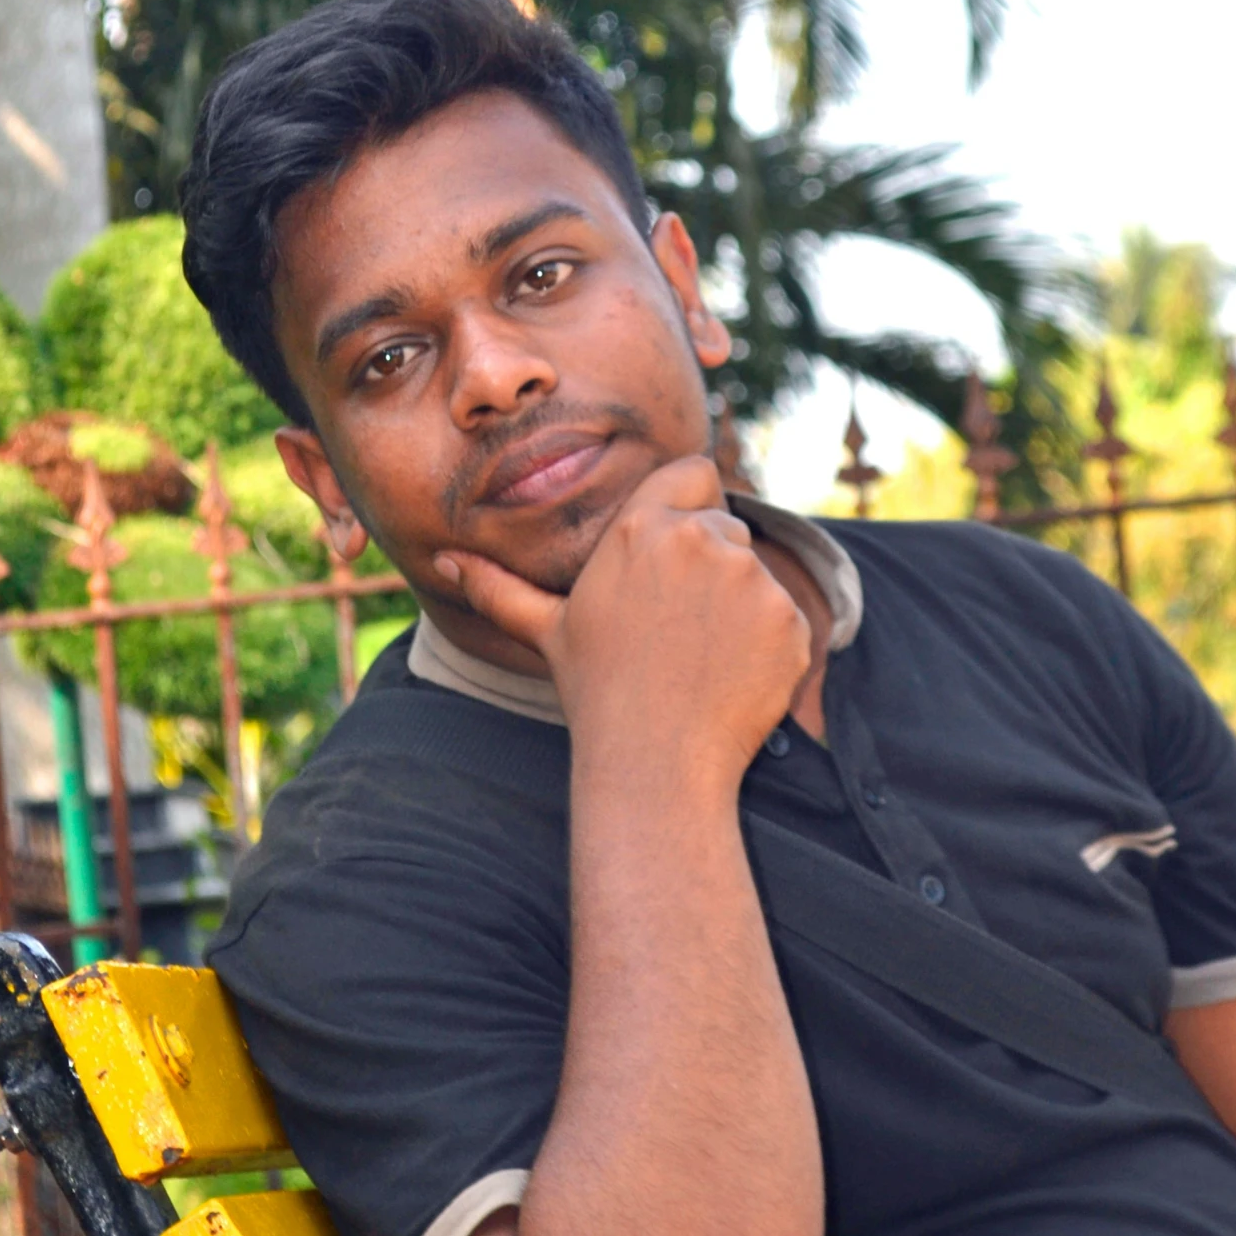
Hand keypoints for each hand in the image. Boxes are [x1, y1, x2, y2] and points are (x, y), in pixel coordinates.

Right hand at [434, 456, 809, 792]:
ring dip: (740, 605)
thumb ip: (501, 588)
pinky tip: (730, 678)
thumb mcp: (548, 632)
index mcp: (642, 530)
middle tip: (680, 629)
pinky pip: (788, 617)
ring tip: (700, 658)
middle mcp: (701, 542)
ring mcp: (752, 581)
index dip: (690, 507)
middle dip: (711, 566)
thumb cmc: (597, 694)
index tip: (678, 555)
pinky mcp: (790, 621)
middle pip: (725, 526)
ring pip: (757, 573)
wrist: (655, 763)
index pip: (692, 472)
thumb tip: (445, 561)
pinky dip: (769, 645)